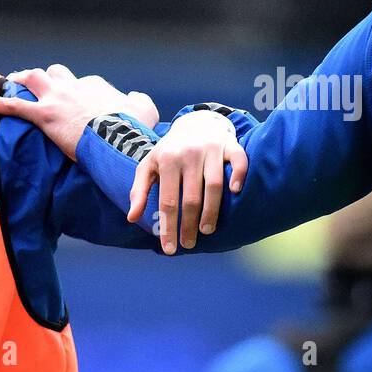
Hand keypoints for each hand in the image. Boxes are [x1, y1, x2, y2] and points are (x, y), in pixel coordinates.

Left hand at [0, 64, 158, 161]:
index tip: (75, 106)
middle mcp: (74, 86)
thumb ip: (139, 101)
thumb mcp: (145, 110)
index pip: (82, 83)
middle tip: (35, 87)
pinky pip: (14, 107)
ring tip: (11, 84)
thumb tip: (134, 96)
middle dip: (44, 79)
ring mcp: (57, 99)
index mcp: (95, 86)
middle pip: (54, 73)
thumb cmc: (133, 128)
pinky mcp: (43, 115)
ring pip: (33, 79)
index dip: (76, 93)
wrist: (118, 137)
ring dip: (20, 81)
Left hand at [128, 110, 248, 253]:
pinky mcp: (230, 145)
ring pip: (214, 184)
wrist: (194, 123)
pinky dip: (239, 175)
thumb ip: (139, 191)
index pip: (167, 201)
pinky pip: (238, 160)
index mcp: (167, 160)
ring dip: (212, 210)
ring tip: (207, 230)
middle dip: (189, 224)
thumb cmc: (169, 151)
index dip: (168, 226)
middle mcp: (189, 154)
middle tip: (188, 244)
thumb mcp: (149, 166)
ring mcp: (211, 149)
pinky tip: (236, 192)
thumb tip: (132, 218)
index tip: (169, 248)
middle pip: (191, 197)